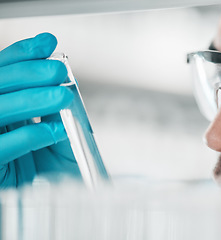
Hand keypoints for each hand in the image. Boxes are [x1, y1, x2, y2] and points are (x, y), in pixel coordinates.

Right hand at [0, 33, 80, 188]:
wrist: (48, 209)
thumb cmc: (50, 176)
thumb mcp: (56, 140)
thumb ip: (55, 116)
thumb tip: (62, 87)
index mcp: (3, 112)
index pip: (3, 75)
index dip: (21, 56)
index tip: (46, 44)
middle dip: (26, 72)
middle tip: (57, 69)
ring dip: (30, 99)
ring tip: (62, 95)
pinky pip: (1, 148)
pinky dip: (29, 135)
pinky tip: (53, 131)